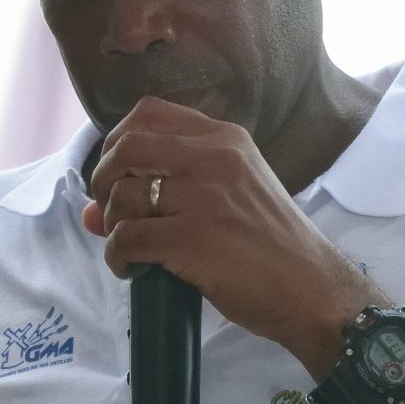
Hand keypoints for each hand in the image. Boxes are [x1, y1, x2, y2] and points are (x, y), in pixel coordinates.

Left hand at [82, 97, 375, 378]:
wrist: (313, 289)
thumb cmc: (273, 247)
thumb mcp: (232, 196)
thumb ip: (170, 190)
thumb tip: (90, 210)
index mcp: (225, 139)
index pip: (148, 113)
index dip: (118, 141)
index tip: (119, 174)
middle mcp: (214, 158)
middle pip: (126, 146)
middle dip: (103, 179)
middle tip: (113, 212)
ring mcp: (204, 198)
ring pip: (123, 195)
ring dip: (112, 225)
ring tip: (131, 247)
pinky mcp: (194, 240)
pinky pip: (127, 239)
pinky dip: (118, 258)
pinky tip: (133, 270)